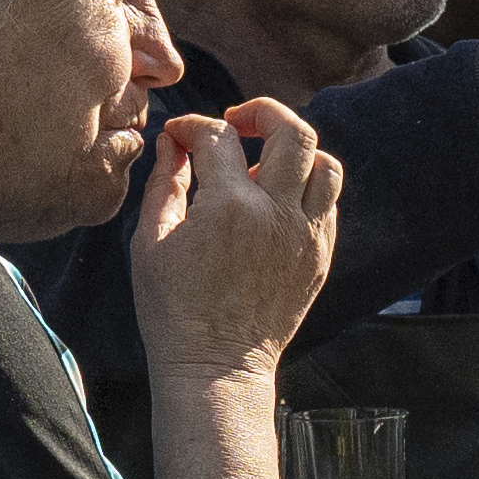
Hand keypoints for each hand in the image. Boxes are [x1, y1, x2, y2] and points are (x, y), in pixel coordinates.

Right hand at [124, 92, 340, 379]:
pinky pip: (328, 203)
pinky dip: (306, 187)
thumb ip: (164, 183)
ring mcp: (306, 236)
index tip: (178, 135)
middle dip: (262, 111)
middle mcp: (277, 214)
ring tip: (264, 162)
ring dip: (295, 151)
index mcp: (228, 206)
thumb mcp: (150, 242)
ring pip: (325, 164)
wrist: (217, 367)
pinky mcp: (320, 257)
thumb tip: (172, 143)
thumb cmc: (173, 310)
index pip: (217, 136)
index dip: (192, 126)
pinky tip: (276, 199)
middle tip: (237, 121)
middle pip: (292, 131)